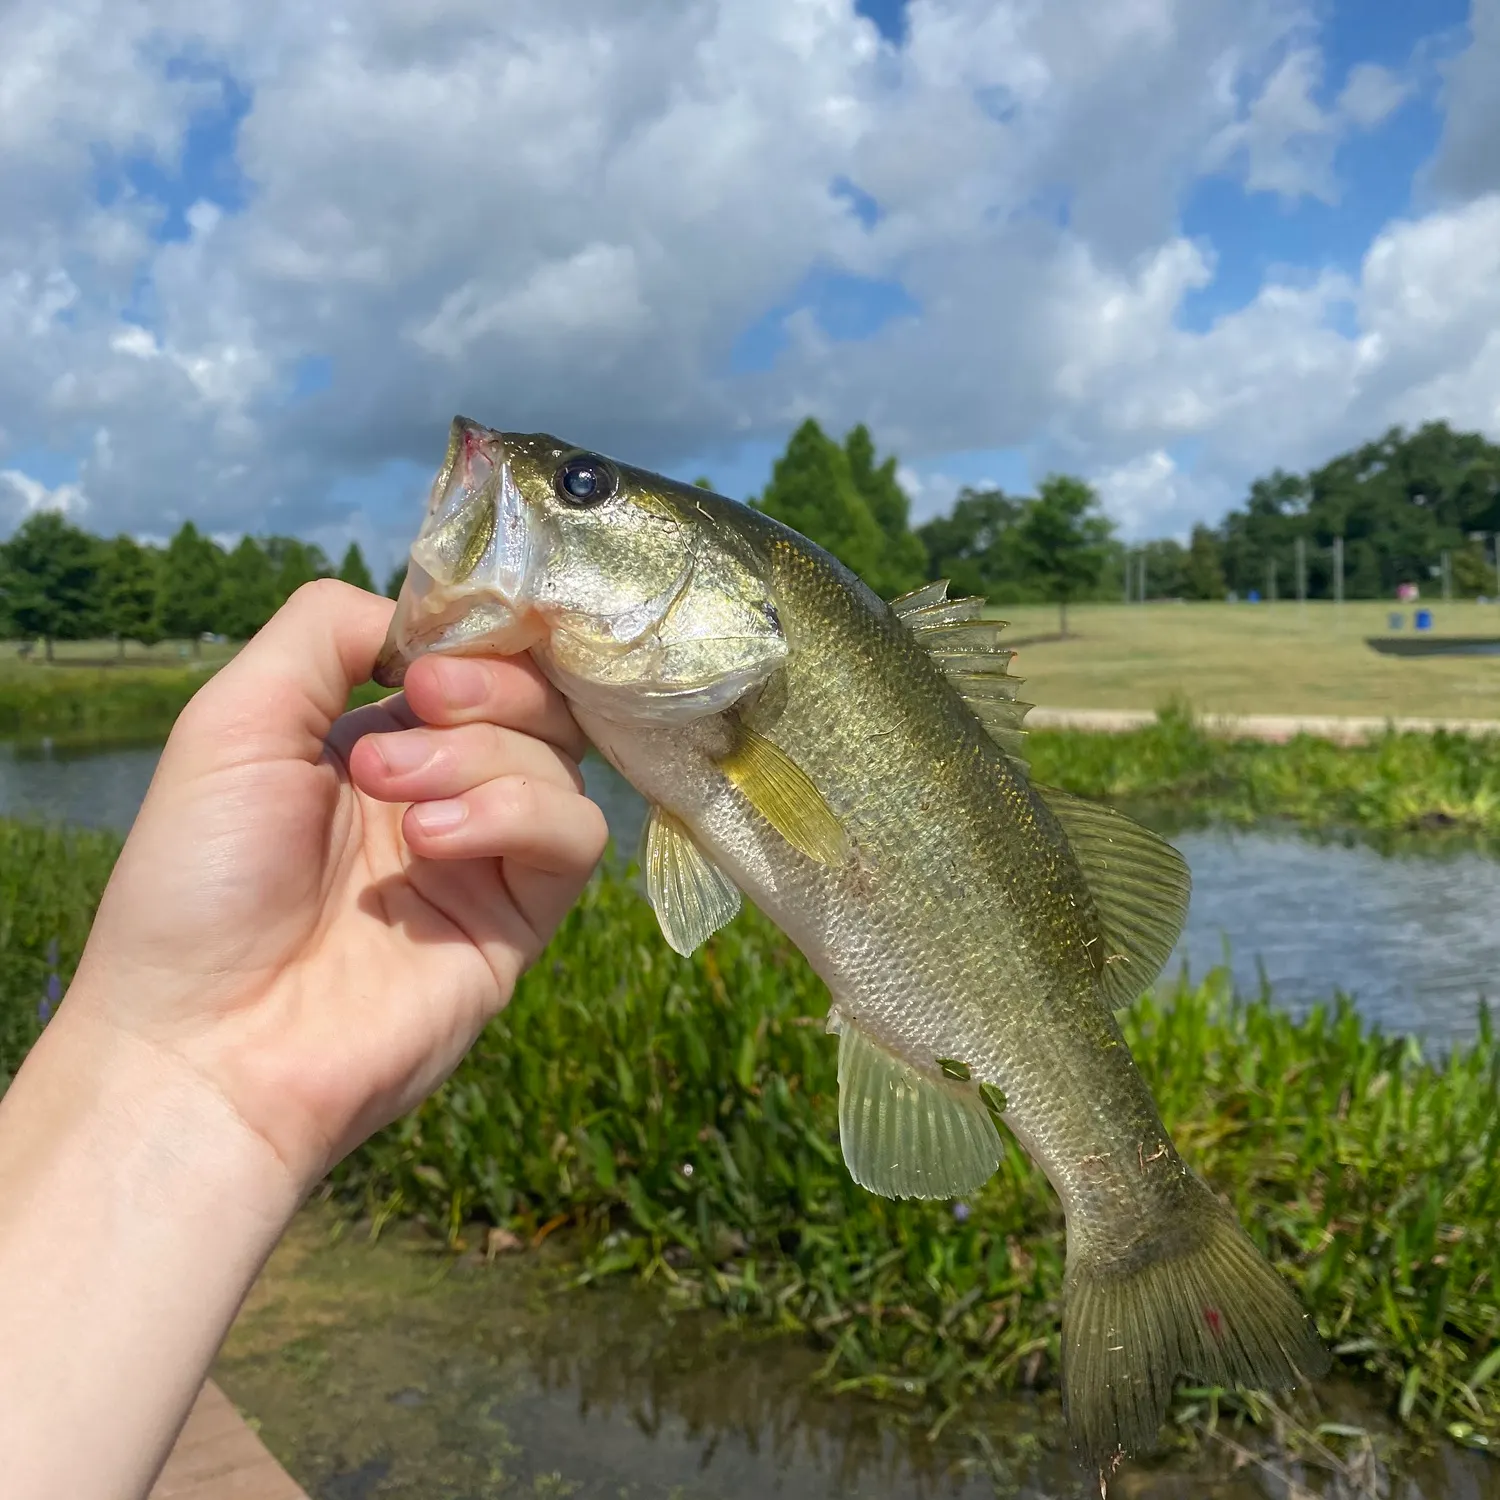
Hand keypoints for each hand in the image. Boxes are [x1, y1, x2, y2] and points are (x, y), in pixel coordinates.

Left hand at [67, 579, 607, 1192]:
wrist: (208, 1043)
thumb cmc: (199, 880)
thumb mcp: (235, 719)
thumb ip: (326, 632)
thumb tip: (424, 625)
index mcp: (370, 739)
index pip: (470, 659)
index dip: (472, 638)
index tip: (425, 653)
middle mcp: (437, 789)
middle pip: (532, 696)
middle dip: (487, 686)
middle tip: (417, 707)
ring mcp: (483, 855)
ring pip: (559, 758)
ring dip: (483, 754)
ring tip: (398, 798)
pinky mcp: (520, 919)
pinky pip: (575, 835)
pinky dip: (518, 814)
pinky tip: (437, 840)